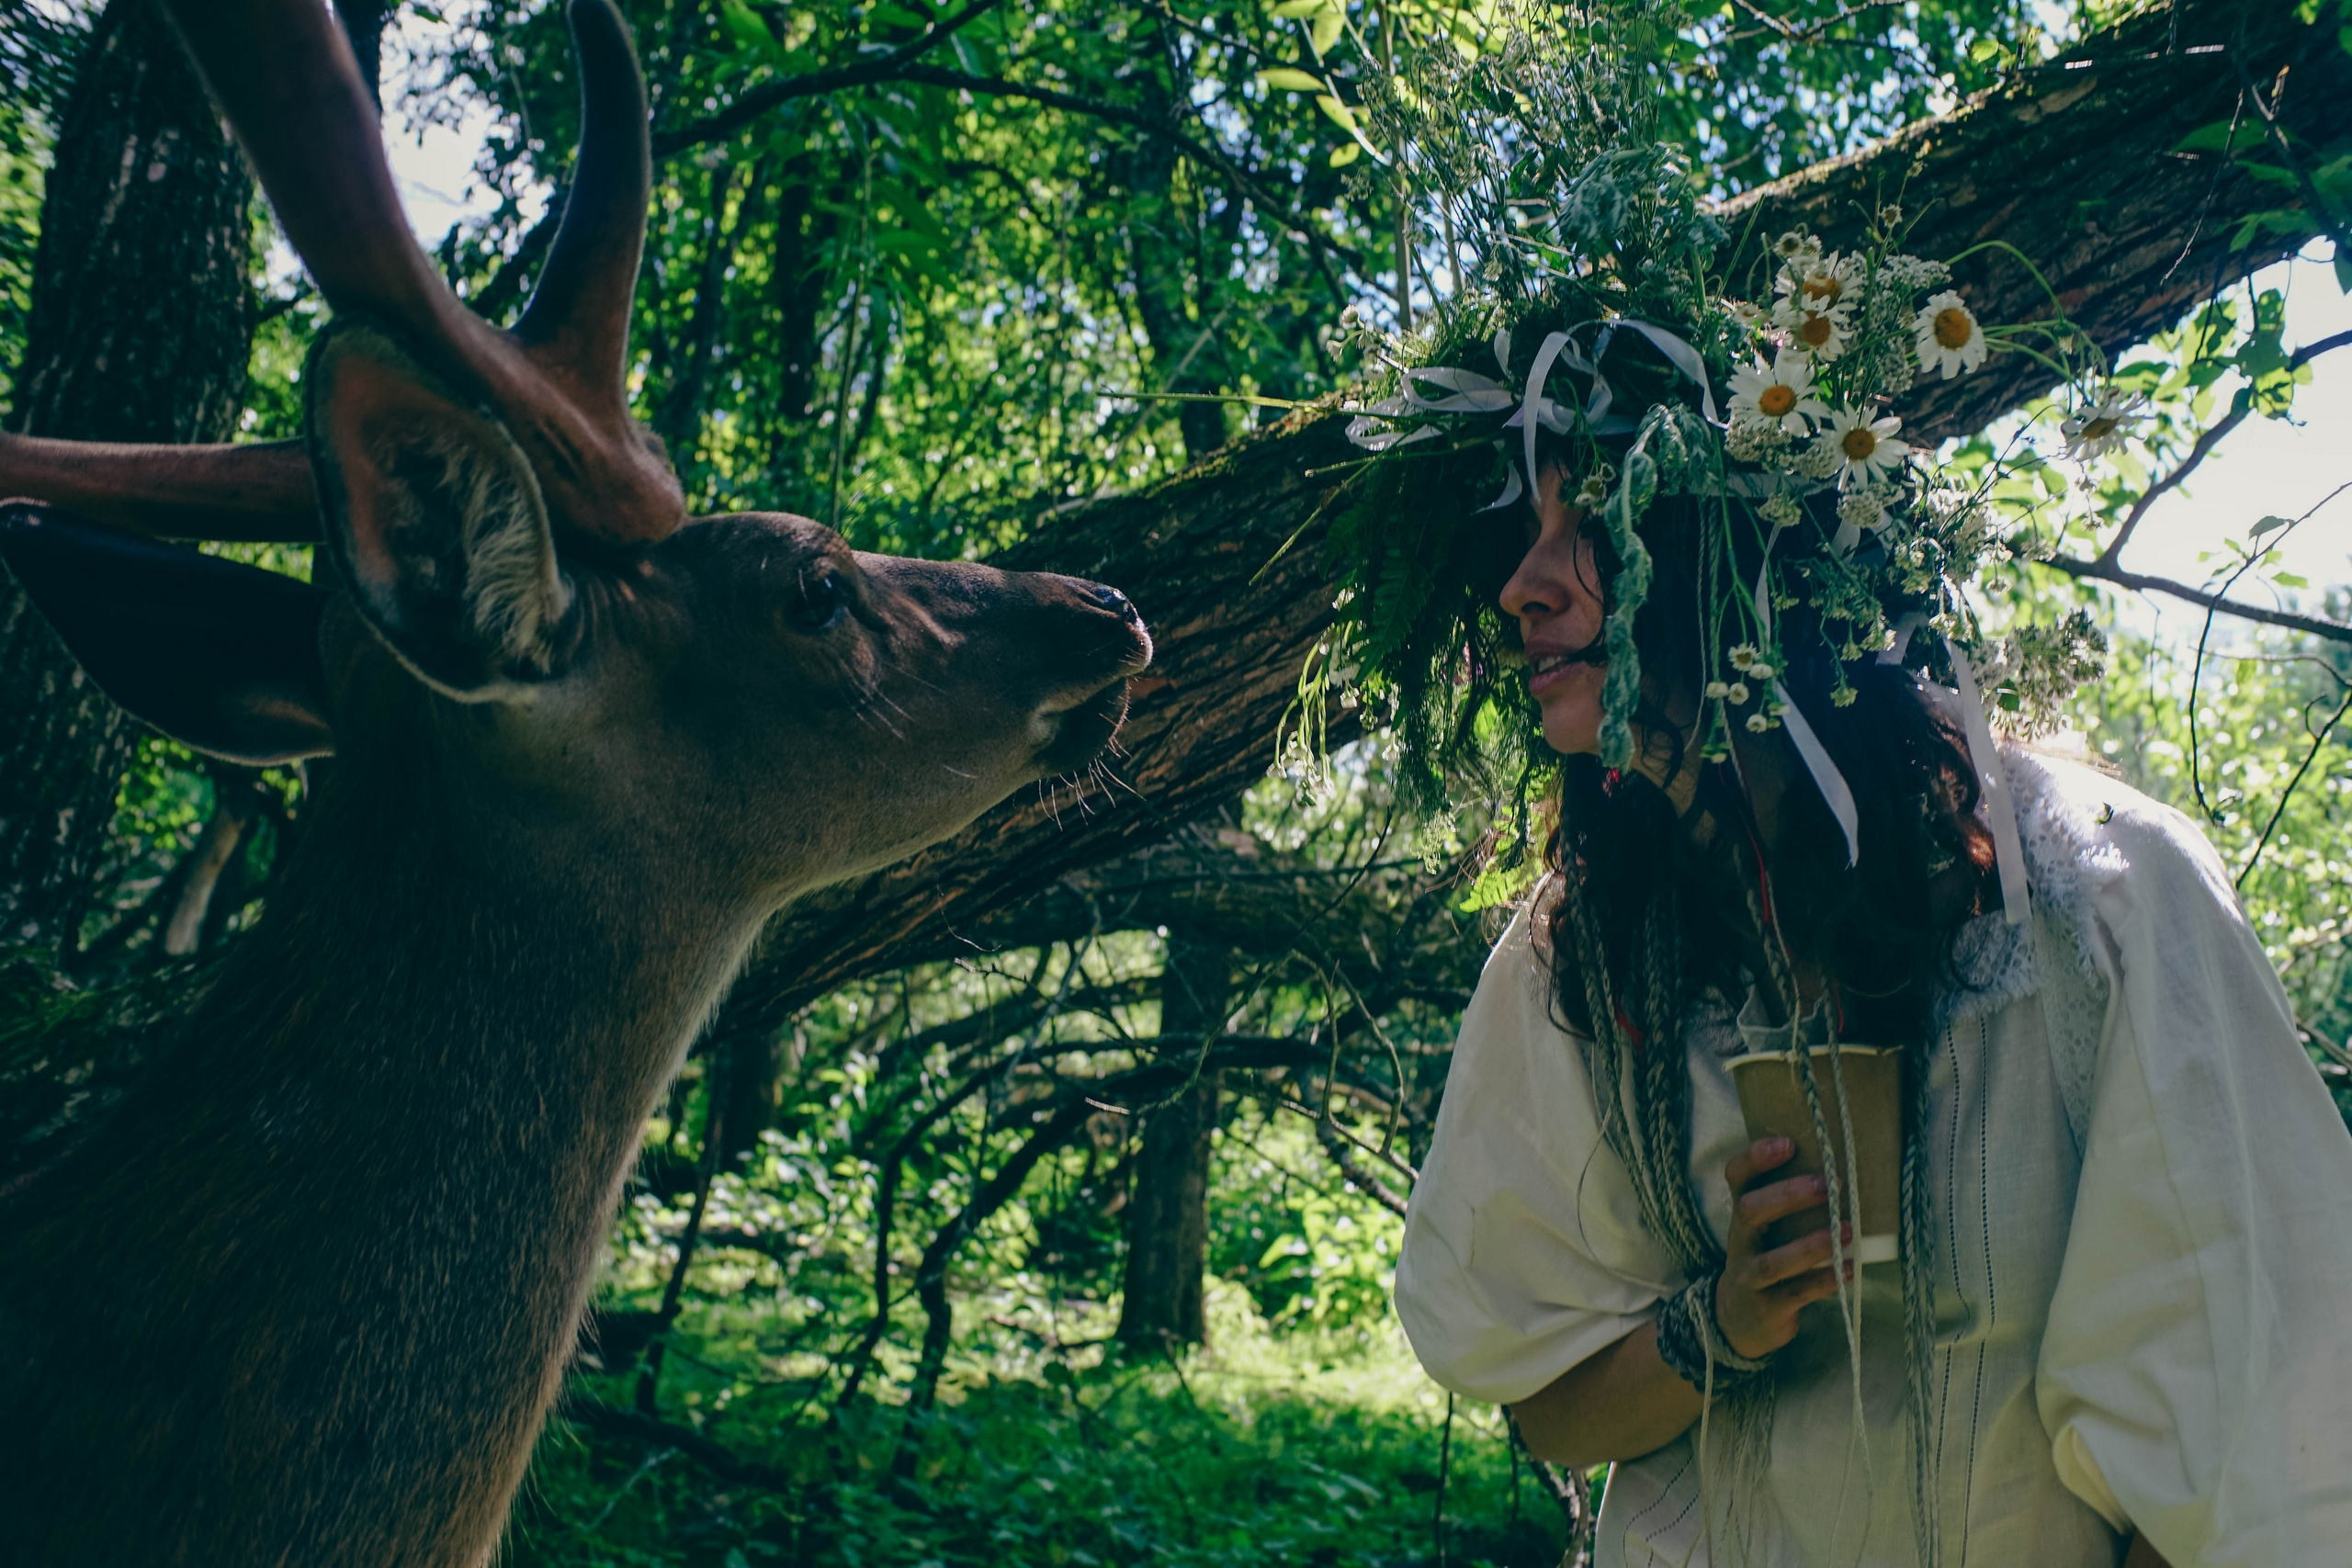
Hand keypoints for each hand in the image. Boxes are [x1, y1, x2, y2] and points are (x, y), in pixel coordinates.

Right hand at [1713, 1136, 1851, 1360]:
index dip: (1756, 1158)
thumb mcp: (1765, 1230)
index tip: (1789, 1144)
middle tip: (1830, 1186)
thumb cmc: (1766, 1259)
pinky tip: (1849, 1270)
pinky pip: (1794, 1294)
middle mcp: (1740, 1242)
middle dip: (1788, 1195)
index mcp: (1742, 1215)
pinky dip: (1823, 1282)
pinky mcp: (1766, 1308)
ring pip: (1773, 1260)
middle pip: (1749, 1211)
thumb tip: (1840, 1168)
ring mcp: (1750, 1277)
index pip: (1736, 1177)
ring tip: (1849, 1231)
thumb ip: (1787, 1204)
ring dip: (1811, 1245)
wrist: (1739, 1319)